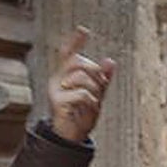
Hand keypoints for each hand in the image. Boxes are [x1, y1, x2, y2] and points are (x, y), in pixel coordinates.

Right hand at [48, 26, 115, 141]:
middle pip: (79, 63)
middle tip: (101, 87)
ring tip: (94, 101)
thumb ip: (103, 79)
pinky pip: (81, 94)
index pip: (68, 54)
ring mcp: (55, 90)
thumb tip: (110, 61)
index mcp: (65, 75)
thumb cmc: (82, 115)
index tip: (83, 30)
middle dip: (96, 73)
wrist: (73, 136)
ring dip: (95, 89)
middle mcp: (57, 80)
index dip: (75, 42)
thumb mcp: (97, 94)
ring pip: (81, 78)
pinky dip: (91, 101)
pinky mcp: (57, 102)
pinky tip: (90, 107)